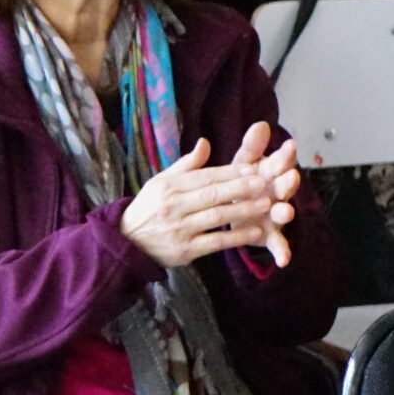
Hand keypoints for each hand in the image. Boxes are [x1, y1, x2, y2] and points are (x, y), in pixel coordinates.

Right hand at [118, 124, 299, 270]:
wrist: (127, 242)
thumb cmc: (149, 208)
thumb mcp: (160, 182)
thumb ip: (186, 165)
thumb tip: (205, 143)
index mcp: (168, 186)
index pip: (204, 176)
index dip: (230, 172)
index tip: (252, 168)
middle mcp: (173, 206)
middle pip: (212, 195)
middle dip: (241, 188)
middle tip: (265, 183)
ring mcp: (179, 229)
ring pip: (216, 217)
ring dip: (243, 211)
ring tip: (266, 204)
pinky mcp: (185, 251)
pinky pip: (215, 243)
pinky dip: (236, 238)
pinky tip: (255, 232)